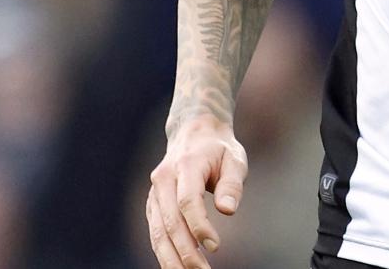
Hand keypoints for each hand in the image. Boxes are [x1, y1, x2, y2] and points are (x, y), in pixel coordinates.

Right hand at [147, 115, 248, 268]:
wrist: (194, 133)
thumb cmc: (219, 149)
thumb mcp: (235, 159)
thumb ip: (232, 184)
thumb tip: (228, 210)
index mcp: (185, 165)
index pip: (188, 201)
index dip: (200, 226)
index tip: (215, 246)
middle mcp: (163, 179)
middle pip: (170, 222)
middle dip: (185, 251)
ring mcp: (154, 193)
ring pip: (158, 231)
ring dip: (171, 258)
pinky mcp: (153, 204)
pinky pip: (156, 231)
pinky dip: (164, 251)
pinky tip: (177, 266)